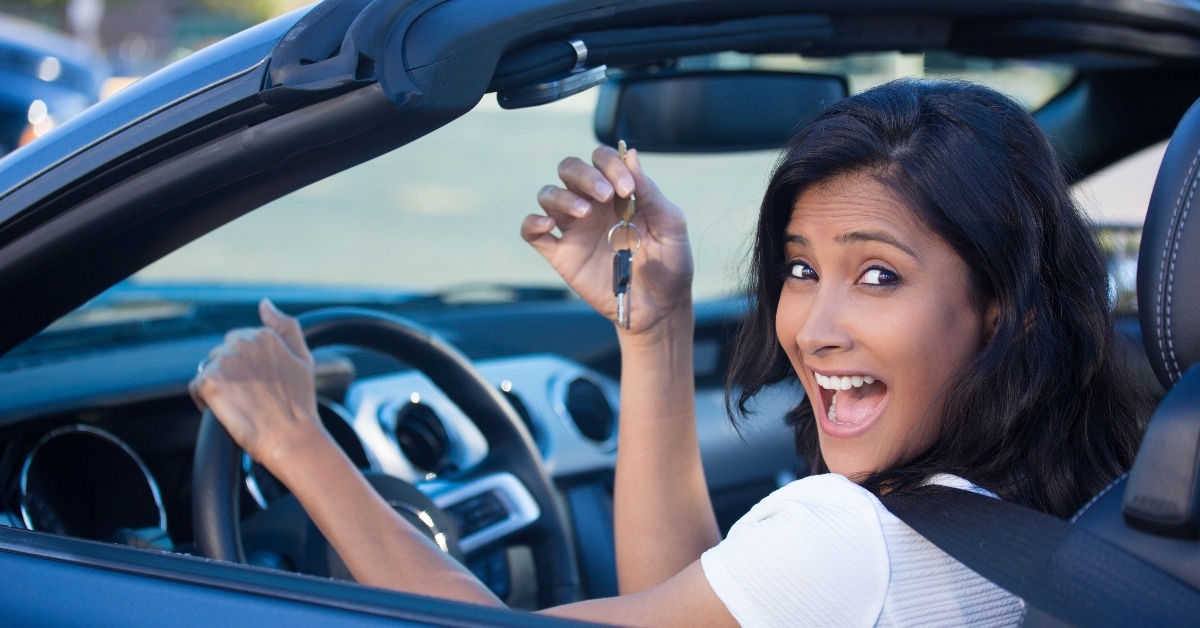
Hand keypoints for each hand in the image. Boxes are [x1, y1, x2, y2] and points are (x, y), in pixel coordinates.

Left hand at [188, 299, 328, 472]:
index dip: (248, 367)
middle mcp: (243, 343)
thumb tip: (264, 304)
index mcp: (264, 335)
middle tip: (251, 397)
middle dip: (232, 374)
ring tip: (240, 404)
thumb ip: (285, 325)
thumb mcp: (303, 357)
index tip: (260, 384)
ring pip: (209, 369)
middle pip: (222, 354)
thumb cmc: (299, 403)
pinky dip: (205, 401)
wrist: (291, 437)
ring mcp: (225, 362)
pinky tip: (226, 411)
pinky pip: (196, 387)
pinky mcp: (211, 382)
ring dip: (219, 385)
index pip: (239, 342)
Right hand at [523, 146, 692, 334]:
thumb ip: (650, 192)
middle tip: (605, 195)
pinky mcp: (561, 254)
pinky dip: (533, 223)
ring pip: (548, 195)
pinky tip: (547, 224)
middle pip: (569, 169)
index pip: (602, 160)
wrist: (659, 308)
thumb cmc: (669, 264)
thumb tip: (631, 154)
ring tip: (585, 213)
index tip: (627, 189)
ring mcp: (575, 229)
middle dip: (584, 174)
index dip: (610, 165)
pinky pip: (533, 233)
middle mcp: (593, 206)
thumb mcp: (670, 225)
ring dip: (562, 197)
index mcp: (619, 193)